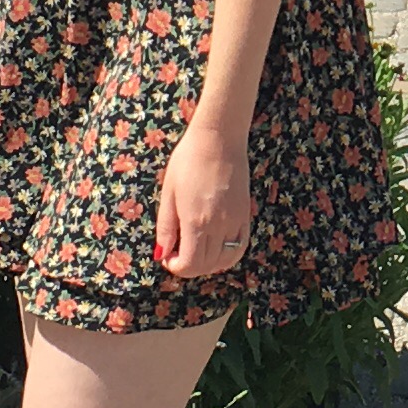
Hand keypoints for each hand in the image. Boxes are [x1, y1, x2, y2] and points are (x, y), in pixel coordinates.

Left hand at [156, 109, 254, 279]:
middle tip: (177, 253)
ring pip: (225, 260)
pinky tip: (215, 247)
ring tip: (195, 249)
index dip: (176, 267)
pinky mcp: (245, 215)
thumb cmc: (188, 161)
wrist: (218, 139)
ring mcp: (235, 221)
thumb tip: (162, 254)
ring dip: (208, 264)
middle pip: (206, 266)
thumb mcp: (169, 194)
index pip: (190, 265)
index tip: (168, 257)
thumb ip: (166, 228)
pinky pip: (240, 247)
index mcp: (196, 221)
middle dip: (189, 267)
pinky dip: (227, 255)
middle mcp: (218, 226)